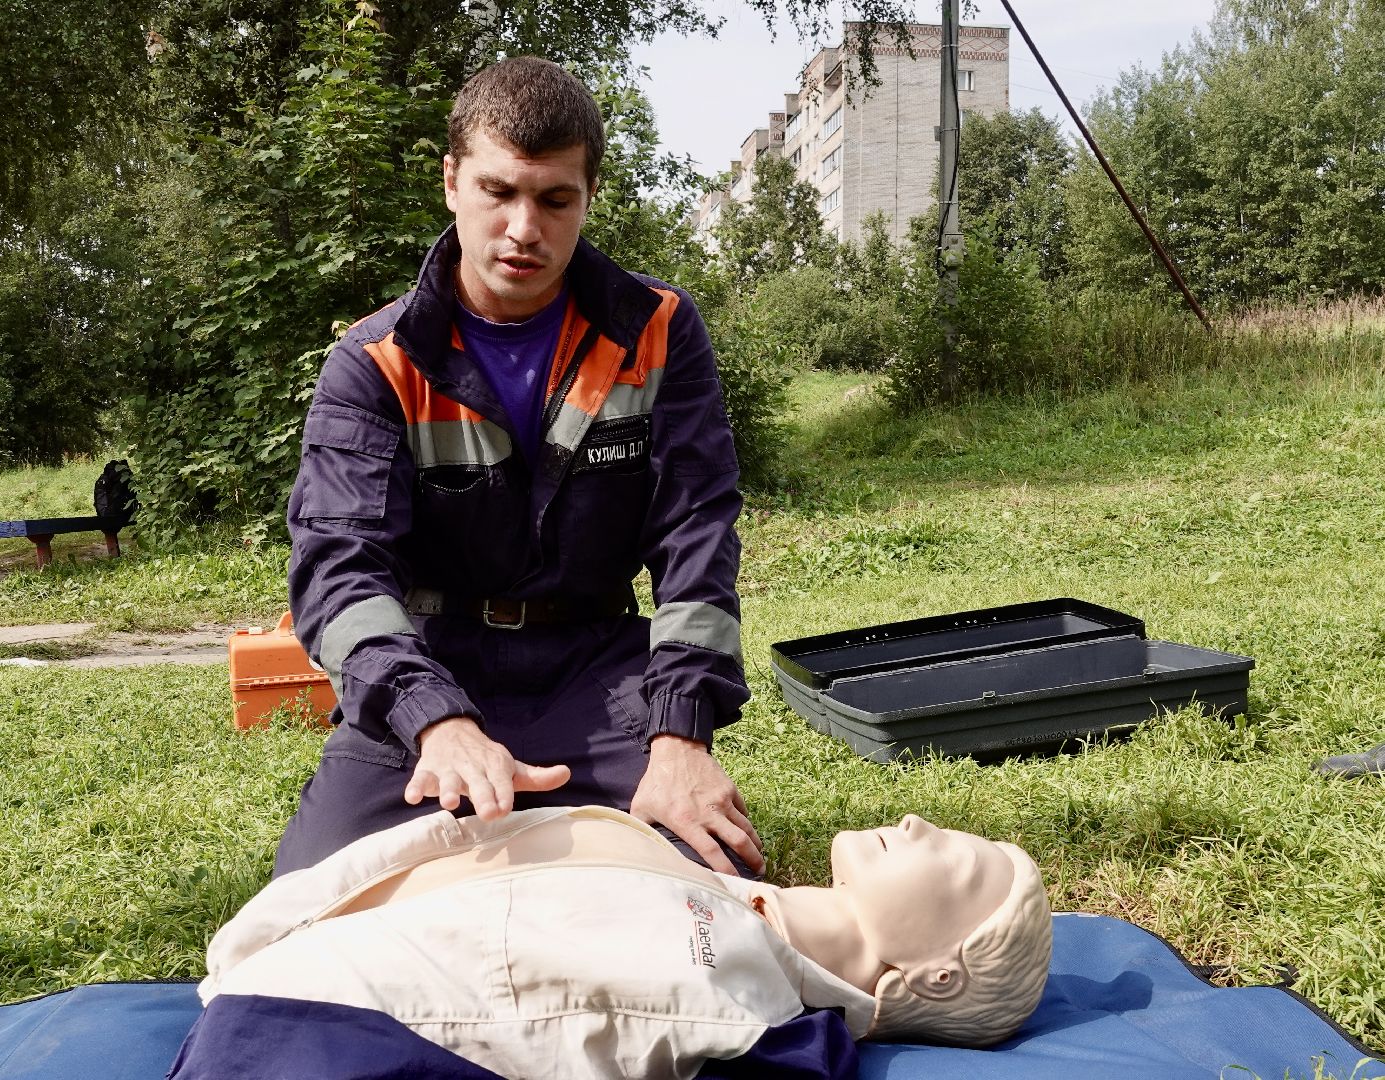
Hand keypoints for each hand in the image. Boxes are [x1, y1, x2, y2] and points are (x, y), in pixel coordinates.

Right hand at [404, 716, 569, 819]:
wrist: (451, 730)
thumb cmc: (486, 759)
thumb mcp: (512, 767)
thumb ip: (537, 777)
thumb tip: (567, 774)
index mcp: (496, 766)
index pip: (502, 783)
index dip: (503, 795)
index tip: (504, 808)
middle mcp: (473, 767)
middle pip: (478, 784)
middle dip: (483, 797)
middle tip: (488, 813)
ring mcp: (449, 769)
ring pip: (448, 781)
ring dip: (448, 791)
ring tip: (450, 802)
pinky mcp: (427, 770)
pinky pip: (420, 779)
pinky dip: (415, 787)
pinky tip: (412, 797)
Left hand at [629, 734, 763, 875]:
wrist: (676, 749)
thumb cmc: (657, 781)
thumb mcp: (641, 807)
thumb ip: (642, 830)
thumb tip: (640, 850)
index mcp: (688, 822)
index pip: (711, 852)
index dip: (725, 869)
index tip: (733, 882)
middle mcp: (709, 813)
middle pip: (739, 841)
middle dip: (753, 859)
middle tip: (759, 871)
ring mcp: (722, 800)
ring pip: (746, 827)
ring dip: (755, 844)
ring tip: (759, 856)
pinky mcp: (729, 789)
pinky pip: (742, 810)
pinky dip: (747, 823)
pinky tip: (747, 831)